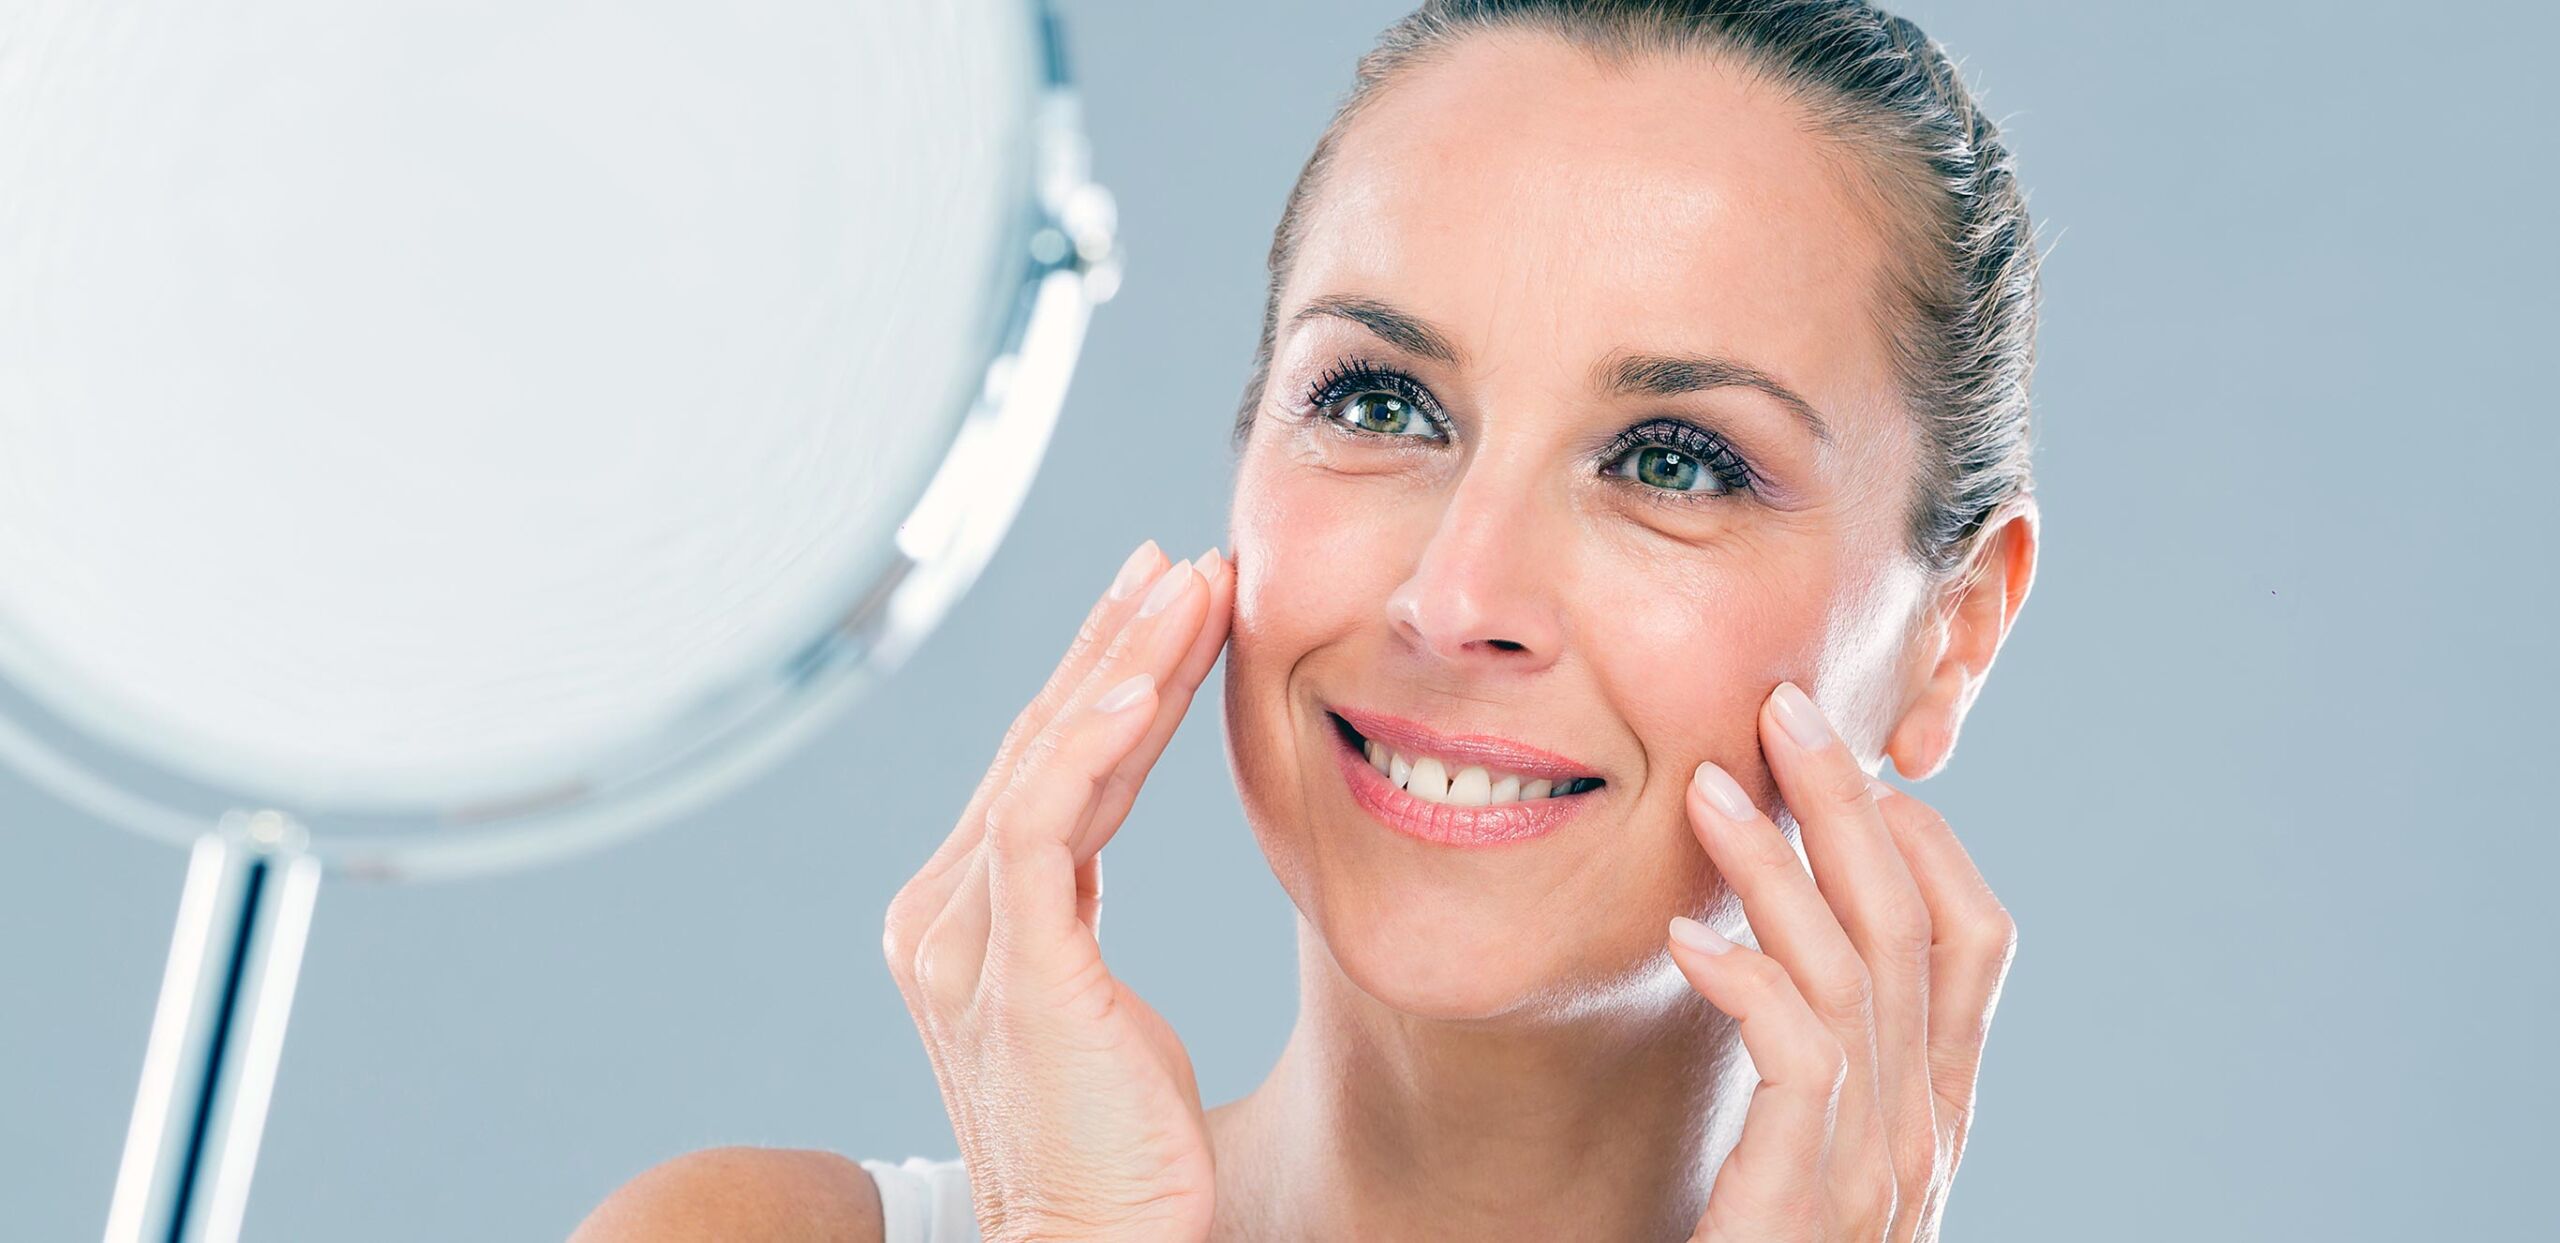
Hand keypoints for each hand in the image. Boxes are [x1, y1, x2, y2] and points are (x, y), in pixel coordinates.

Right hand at [881, 540, 1234, 1242]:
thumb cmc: (1115, 1148)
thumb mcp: (1092, 995)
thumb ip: (1070, 908)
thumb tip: (1096, 833)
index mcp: (955, 916)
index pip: (1037, 765)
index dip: (1103, 676)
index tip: (1170, 605)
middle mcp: (938, 913)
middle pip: (1036, 742)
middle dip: (1116, 641)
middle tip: (1189, 563)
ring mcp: (961, 938)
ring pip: (1045, 761)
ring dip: (1125, 662)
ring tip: (1197, 588)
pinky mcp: (1009, 966)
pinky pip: (1044, 823)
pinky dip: (1094, 740)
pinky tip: (1148, 678)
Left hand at [1664, 682, 2018, 1242]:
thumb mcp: (1802, 1148)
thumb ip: (1811, 1058)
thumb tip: (1766, 938)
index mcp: (1934, 1111)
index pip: (1976, 945)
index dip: (1929, 841)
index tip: (1858, 767)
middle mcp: (1926, 1135)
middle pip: (1917, 928)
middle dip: (1854, 806)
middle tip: (1783, 707)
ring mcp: (1878, 1172)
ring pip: (1858, 975)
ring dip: (1782, 868)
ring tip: (1711, 788)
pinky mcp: (1806, 1203)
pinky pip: (1800, 1060)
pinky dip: (1749, 979)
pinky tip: (1689, 936)